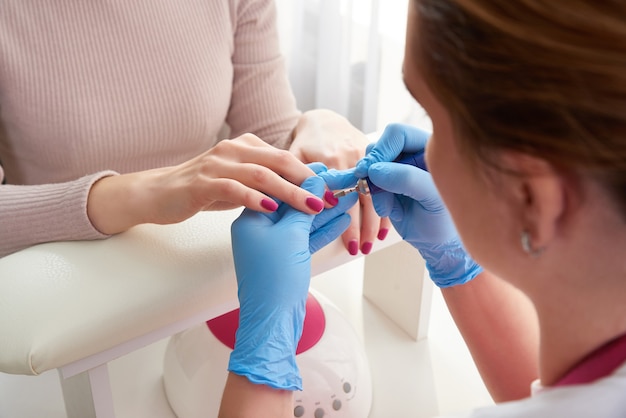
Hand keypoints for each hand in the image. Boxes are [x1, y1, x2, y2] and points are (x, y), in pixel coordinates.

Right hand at [87, 133, 325, 234]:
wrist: (157, 193)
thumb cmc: (203, 189)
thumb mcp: (239, 182)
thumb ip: (266, 182)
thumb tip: (302, 189)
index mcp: (246, 146)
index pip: (286, 157)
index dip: (312, 175)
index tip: (332, 192)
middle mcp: (233, 149)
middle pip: (280, 162)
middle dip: (308, 181)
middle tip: (329, 199)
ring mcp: (217, 164)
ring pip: (261, 175)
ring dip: (289, 192)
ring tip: (310, 206)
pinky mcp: (202, 182)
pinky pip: (233, 188)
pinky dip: (254, 198)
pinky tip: (271, 209)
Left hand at [229, 174, 356, 388]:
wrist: (272, 320)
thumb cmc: (274, 278)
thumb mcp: (290, 235)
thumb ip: (303, 206)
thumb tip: (314, 182)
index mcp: (250, 219)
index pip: (276, 188)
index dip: (301, 177)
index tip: (324, 167)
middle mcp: (259, 230)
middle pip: (292, 204)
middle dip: (316, 194)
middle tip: (341, 180)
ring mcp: (273, 247)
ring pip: (302, 222)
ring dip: (324, 211)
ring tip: (348, 197)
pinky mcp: (286, 261)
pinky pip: (306, 239)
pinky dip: (322, 230)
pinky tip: (341, 219)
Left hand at [290, 109, 392, 254]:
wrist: (323, 120)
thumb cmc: (306, 143)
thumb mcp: (295, 157)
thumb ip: (296, 178)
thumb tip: (301, 204)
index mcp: (331, 161)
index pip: (339, 199)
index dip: (346, 223)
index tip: (350, 246)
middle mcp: (350, 160)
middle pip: (360, 201)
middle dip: (363, 228)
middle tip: (362, 249)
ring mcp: (365, 159)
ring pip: (372, 196)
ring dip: (374, 222)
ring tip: (372, 243)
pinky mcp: (373, 163)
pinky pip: (380, 188)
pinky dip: (383, 208)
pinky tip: (383, 227)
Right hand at [325, 123, 481, 286]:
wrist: (438, 242)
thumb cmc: (445, 220)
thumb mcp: (433, 198)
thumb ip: (408, 179)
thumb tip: (374, 170)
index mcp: (430, 147)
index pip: (398, 134)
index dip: (382, 148)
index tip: (373, 169)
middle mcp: (412, 154)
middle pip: (379, 146)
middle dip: (373, 168)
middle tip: (370, 186)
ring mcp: (397, 169)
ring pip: (370, 166)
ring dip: (373, 186)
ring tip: (387, 207)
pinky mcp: (386, 185)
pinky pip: (369, 184)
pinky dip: (375, 198)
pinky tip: (390, 211)